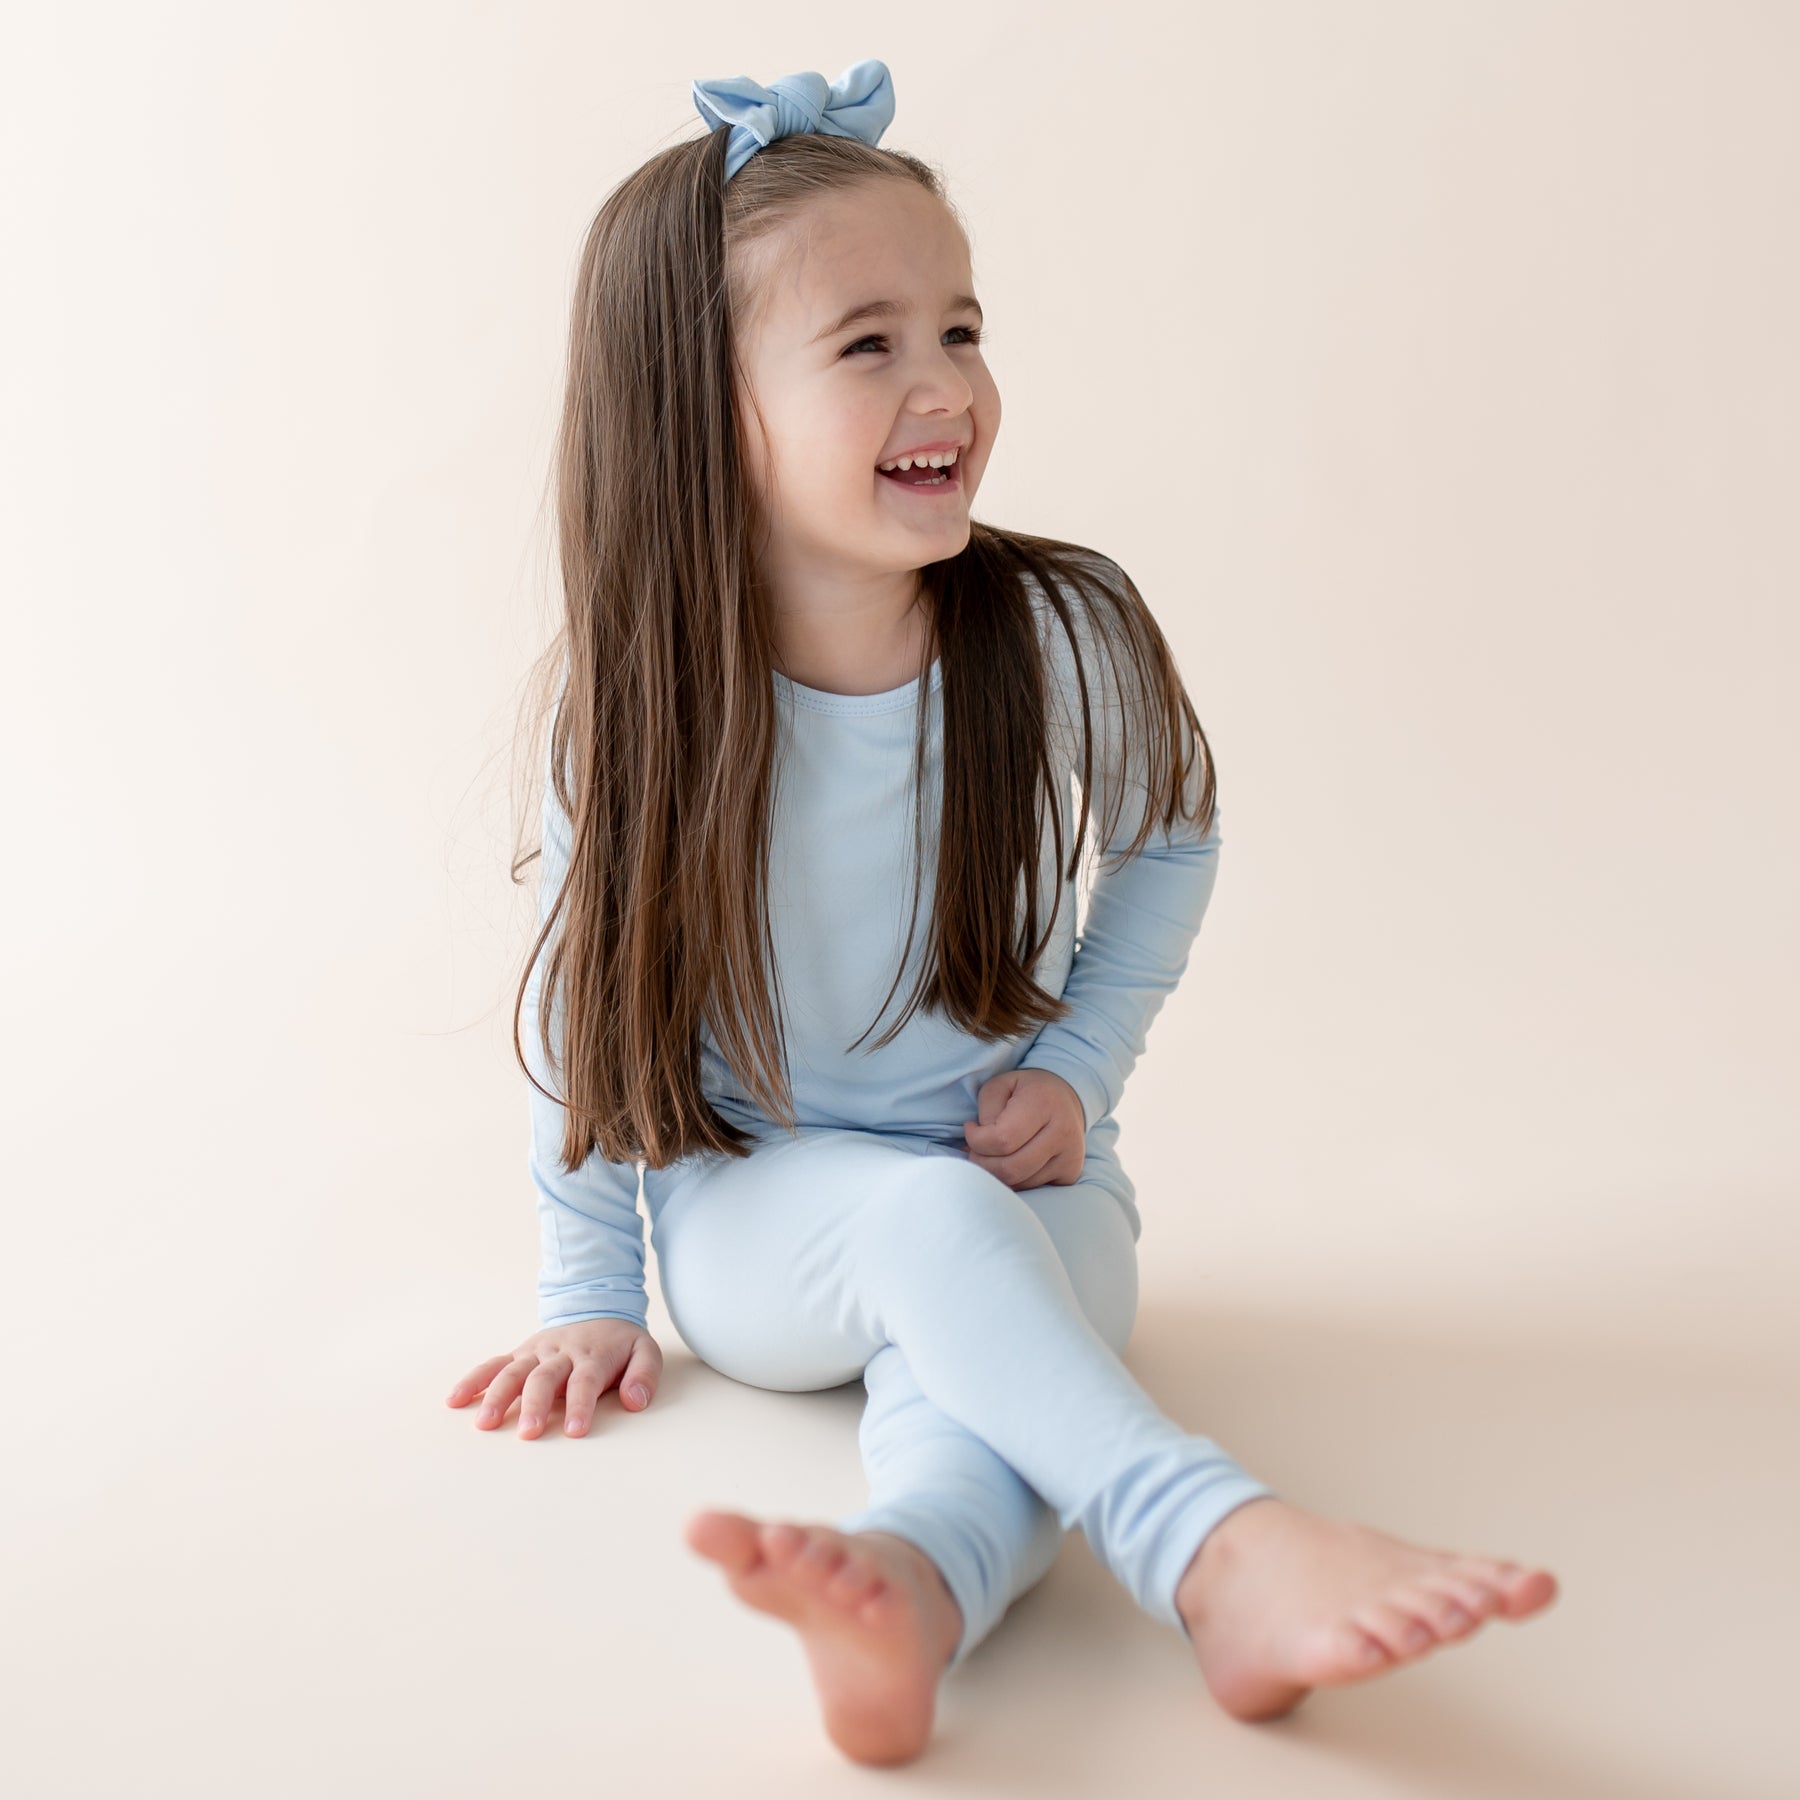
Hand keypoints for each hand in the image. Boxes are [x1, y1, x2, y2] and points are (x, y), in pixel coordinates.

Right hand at [446, 1319, 663, 1438]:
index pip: (585, 1381)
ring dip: (498, 1395)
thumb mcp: (645, 1351)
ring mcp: (537, 1352)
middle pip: (545, 1378)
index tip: (576, 1431)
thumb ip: (644, 1376)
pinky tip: (455, 1399)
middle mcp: (561, 1352)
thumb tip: (634, 1402)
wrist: (598, 1306)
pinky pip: (494, 1364)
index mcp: (592, 1355)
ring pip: (514, 1371)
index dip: (580, 1405)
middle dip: (535, 1405)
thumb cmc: (620, 1342)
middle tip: (528, 1432)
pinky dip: (474, 1380)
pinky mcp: (520, 1353)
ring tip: (484, 1423)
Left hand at [962, 1067, 1086, 1190]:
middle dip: (982, 1164)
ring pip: (1019, 1183)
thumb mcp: (1000, 1085)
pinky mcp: (1071, 1173)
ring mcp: (1070, 1156)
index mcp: (1043, 1104)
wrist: (1067, 1096)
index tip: (971, 1129)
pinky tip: (1009, 1162)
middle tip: (974, 1151)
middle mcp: (1062, 1132)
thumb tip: (980, 1145)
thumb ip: (987, 1109)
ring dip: (996, 1174)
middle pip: (1010, 1169)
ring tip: (991, 1155)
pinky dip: (1013, 1180)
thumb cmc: (1026, 1090)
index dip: (976, 1140)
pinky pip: (1031, 1188)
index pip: (1002, 1140)